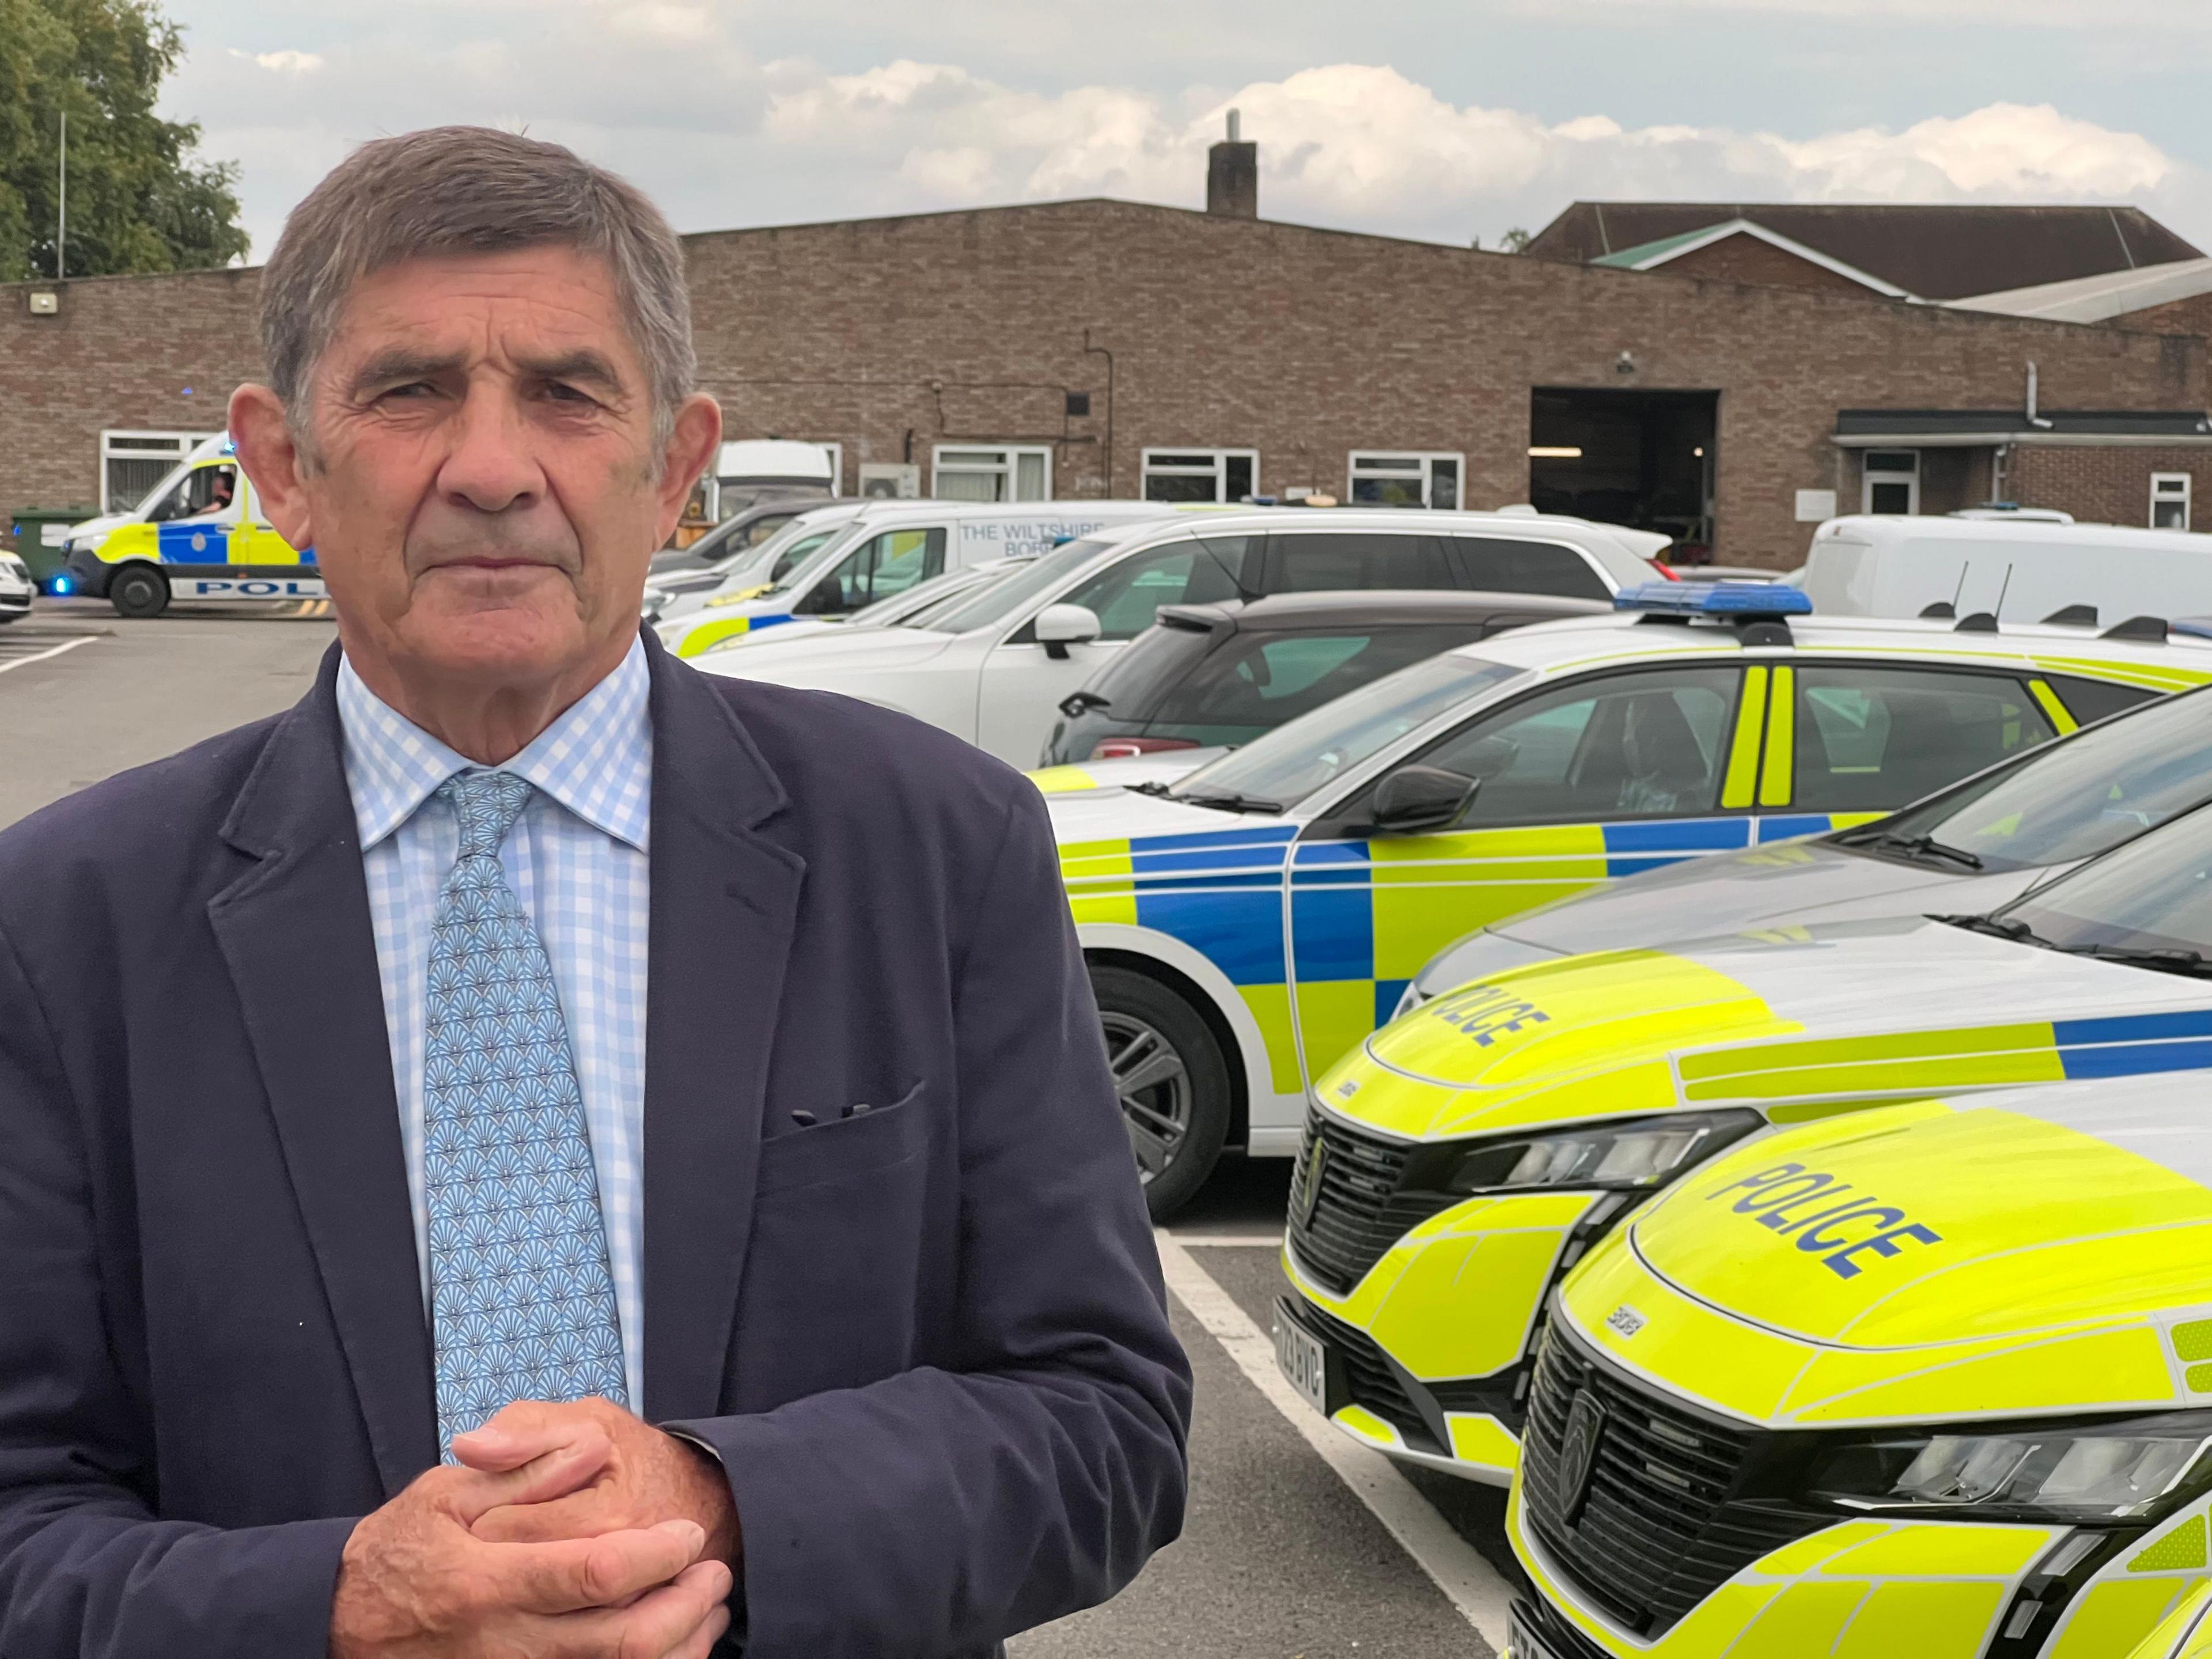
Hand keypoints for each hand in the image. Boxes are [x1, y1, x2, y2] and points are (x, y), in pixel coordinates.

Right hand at [330, 1424, 731, 1657]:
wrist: (336, 1630)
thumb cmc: (394, 1556)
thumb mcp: (441, 1498)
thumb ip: (520, 1473)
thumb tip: (590, 1453)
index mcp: (488, 1584)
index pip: (595, 1572)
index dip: (657, 1554)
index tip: (688, 1533)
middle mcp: (504, 1643)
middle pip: (623, 1641)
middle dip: (686, 1606)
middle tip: (715, 1573)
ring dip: (680, 1647)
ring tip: (708, 1610)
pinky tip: (671, 1647)